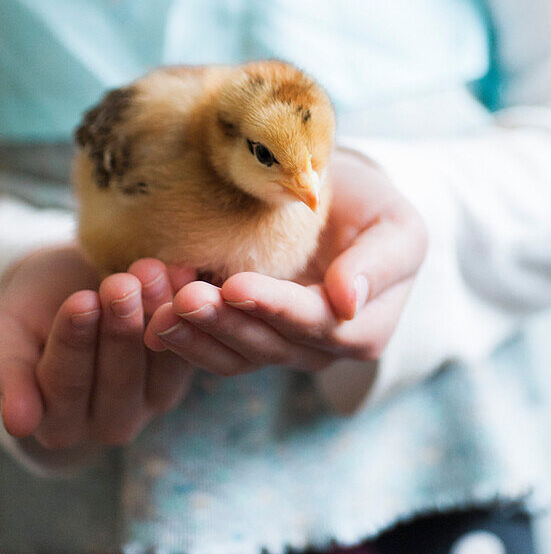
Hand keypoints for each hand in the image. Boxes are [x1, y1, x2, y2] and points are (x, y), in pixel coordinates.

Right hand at [0, 245, 192, 450]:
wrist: (74, 285)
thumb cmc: (34, 311)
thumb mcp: (12, 333)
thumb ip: (12, 373)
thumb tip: (18, 424)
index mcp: (57, 423)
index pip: (65, 381)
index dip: (74, 340)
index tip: (81, 301)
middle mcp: (104, 425)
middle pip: (115, 376)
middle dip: (119, 326)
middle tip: (121, 285)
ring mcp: (147, 406)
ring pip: (155, 364)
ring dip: (155, 313)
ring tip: (150, 272)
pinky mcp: (179, 380)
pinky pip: (187, 348)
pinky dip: (183, 310)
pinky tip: (180, 273)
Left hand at [143, 148, 427, 375]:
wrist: (339, 199)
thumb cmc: (376, 210)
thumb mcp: (397, 228)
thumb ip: (378, 264)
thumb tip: (347, 301)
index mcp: (365, 329)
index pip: (320, 327)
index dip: (278, 310)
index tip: (237, 286)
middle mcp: (320, 349)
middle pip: (271, 346)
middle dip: (225, 324)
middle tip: (184, 297)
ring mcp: (279, 346)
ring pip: (235, 354)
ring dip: (195, 335)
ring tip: (160, 307)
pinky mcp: (243, 334)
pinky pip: (211, 345)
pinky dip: (181, 332)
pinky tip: (149, 311)